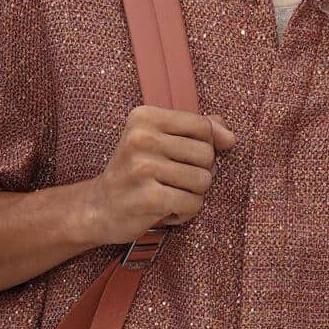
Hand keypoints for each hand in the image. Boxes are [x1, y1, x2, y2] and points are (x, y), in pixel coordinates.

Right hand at [91, 107, 235, 242]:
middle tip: (172, 181)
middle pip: (207, 154)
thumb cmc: (135, 173)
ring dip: (192, 194)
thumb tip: (231, 138)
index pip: (203, 126)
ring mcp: (143, 167)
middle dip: (199, 173)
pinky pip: (193, 203)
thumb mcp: (160, 141)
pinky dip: (184, 212)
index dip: (205, 147)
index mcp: (145, 116)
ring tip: (169, 195)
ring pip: (204, 180)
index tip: (182, 159)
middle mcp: (142, 138)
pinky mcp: (149, 197)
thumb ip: (197, 131)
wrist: (98, 208)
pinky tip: (165, 210)